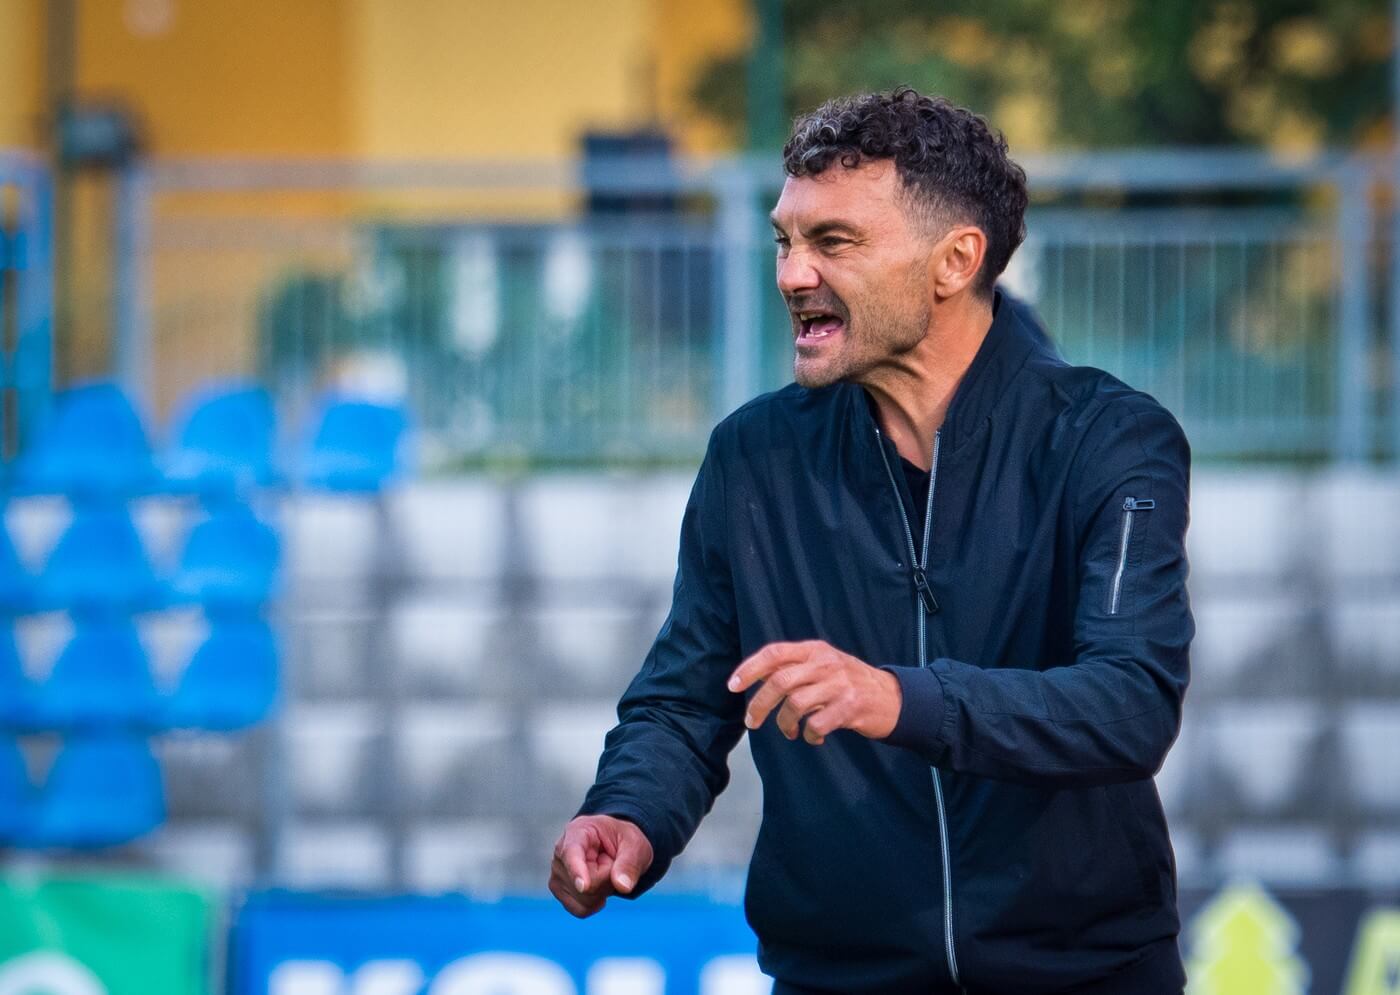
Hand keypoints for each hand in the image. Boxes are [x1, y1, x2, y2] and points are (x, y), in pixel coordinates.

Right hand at [548, 814, 653, 917]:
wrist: (614, 846)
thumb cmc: (623, 840)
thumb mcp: (635, 845)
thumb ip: (630, 864)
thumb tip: (623, 886)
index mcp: (578, 831)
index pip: (572, 853)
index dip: (577, 870)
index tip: (584, 886)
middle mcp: (561, 852)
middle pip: (586, 885)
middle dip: (607, 880)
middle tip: (612, 863)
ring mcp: (557, 873)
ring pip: (584, 899)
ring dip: (602, 892)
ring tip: (604, 872)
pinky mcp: (559, 890)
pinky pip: (580, 910)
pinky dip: (595, 904)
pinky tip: (598, 887)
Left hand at [727, 640, 901, 744]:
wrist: (892, 697)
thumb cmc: (849, 683)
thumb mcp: (823, 665)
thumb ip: (794, 668)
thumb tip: (756, 677)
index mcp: (814, 650)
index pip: (774, 653)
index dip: (750, 669)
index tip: (732, 686)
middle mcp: (825, 664)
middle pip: (780, 681)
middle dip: (759, 704)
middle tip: (752, 722)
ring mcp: (839, 685)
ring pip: (795, 704)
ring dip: (785, 724)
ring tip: (790, 732)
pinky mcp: (850, 708)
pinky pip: (816, 724)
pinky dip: (809, 735)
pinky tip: (814, 738)